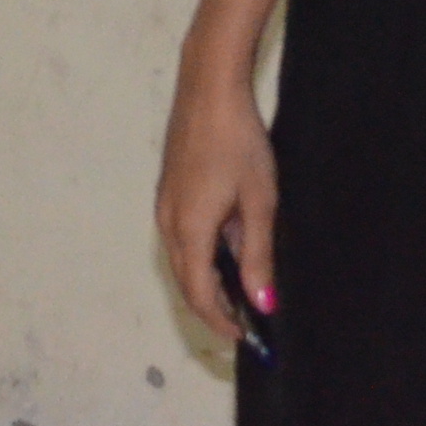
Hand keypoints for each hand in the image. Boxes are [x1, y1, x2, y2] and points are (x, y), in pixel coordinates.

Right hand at [156, 68, 277, 345]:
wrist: (208, 87)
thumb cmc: (239, 142)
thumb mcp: (259, 201)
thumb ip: (258, 255)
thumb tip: (262, 303)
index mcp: (189, 229)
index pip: (200, 294)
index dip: (222, 321)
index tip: (246, 338)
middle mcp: (168, 222)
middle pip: (187, 281)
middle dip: (214, 307)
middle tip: (246, 323)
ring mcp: (164, 204)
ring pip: (183, 259)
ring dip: (208, 281)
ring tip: (242, 291)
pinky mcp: (169, 190)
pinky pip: (182, 237)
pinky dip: (202, 256)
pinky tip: (229, 248)